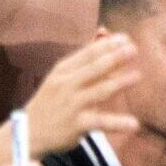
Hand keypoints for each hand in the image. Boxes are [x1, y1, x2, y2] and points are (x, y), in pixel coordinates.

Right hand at [23, 31, 141, 156]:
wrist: (28, 132)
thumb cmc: (50, 102)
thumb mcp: (61, 77)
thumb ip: (83, 59)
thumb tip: (103, 34)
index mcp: (63, 71)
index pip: (87, 54)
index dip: (107, 45)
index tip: (125, 38)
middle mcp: (67, 85)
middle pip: (94, 68)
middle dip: (114, 57)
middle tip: (133, 49)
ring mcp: (72, 104)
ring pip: (99, 91)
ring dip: (119, 83)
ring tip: (137, 76)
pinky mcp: (77, 125)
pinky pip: (101, 122)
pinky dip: (118, 123)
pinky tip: (134, 124)